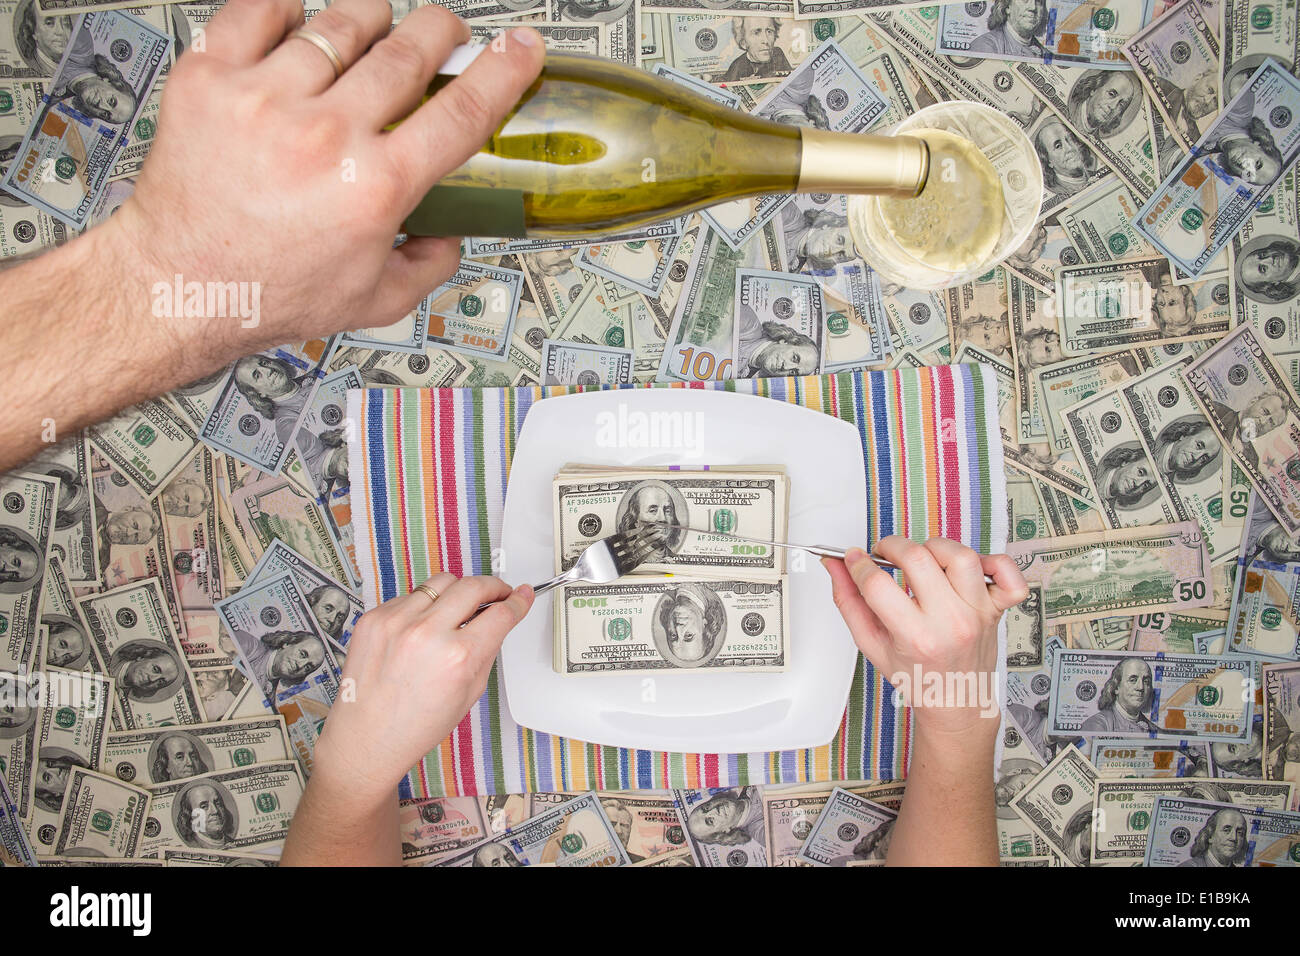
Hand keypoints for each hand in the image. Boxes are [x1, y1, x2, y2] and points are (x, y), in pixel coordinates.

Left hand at [105, 0, 542, 357]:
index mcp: (373, 188)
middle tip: (443, 31)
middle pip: (406, 51)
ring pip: (339, 22)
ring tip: (371, 32)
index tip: (521, 48)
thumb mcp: (373, 300)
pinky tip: (297, 27)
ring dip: (369, 19)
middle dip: (438, 30)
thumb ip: (428, 266)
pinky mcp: (210, 79)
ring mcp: (264, 100)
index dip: (502, 72)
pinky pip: (258, 10)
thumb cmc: (267, 292)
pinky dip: (286, 10)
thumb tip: (451, 235)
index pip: (461, 113)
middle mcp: (323, 136)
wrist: (178, 285)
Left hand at [313, 574, 533, 798]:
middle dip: (493, 587)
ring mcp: (396, 621)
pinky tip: (421, 628)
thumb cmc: (414, 726)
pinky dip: (423, 606)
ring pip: (442, 582)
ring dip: (457, 592)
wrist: (366, 738)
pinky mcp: (374, 617)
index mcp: (457, 657)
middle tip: (497, 594)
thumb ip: (486, 650)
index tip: (521, 595)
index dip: (518, 601)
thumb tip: (498, 620)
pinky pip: (410, 596)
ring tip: (457, 610)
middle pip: (474, 585)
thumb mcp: (469, 694)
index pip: (501, 613)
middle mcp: (426, 633)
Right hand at [822, 536, 1027, 736]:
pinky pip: (1009, 574)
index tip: (855, 560)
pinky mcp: (997, 608)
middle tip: (885, 555)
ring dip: (935, 547)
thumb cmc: (918, 677)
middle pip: (918, 558)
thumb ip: (849, 602)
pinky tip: (971, 568)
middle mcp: (951, 622)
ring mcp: (977, 613)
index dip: (858, 564)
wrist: (956, 701)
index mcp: (916, 637)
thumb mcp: (872, 644)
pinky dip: (994, 562)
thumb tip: (837, 566)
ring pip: (960, 555)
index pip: (877, 583)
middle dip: (892, 547)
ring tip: (924, 559)